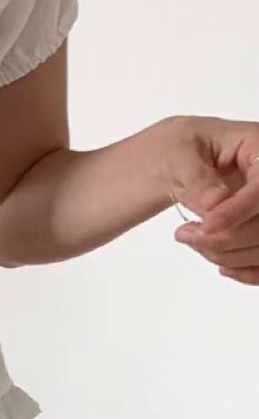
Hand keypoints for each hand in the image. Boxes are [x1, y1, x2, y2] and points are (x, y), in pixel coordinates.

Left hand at [164, 116, 258, 284]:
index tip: (207, 226)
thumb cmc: (174, 150)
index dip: (239, 211)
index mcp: (257, 148)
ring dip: (227, 253)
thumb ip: (198, 178)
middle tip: (186, 234)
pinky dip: (245, 270)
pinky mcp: (256, 229)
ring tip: (190, 239)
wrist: (167, 166)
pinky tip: (220, 263)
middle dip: (227, 237)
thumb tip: (218, 202)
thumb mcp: (176, 154)